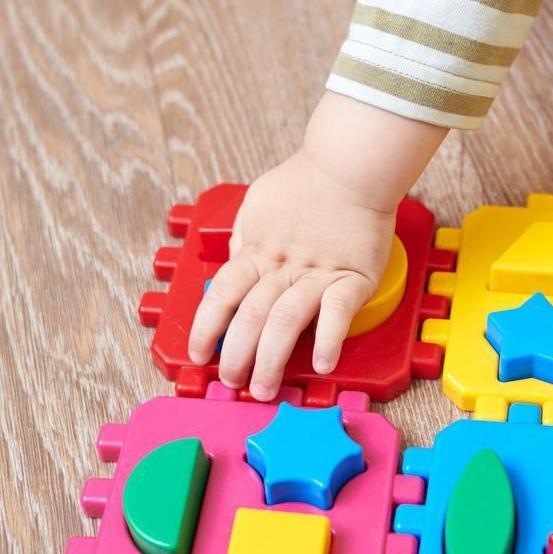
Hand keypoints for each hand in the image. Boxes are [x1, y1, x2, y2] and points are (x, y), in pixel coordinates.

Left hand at [187, 92, 447, 400]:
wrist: (351, 165)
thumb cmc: (306, 183)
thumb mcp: (257, 205)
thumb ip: (246, 241)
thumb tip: (234, 267)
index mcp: (258, 251)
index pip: (221, 294)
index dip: (205, 327)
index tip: (198, 353)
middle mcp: (283, 266)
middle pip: (249, 316)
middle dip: (235, 355)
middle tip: (232, 382)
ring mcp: (319, 273)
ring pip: (285, 321)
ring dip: (271, 359)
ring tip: (264, 388)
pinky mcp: (354, 277)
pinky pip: (338, 313)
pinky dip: (329, 340)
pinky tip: (322, 363)